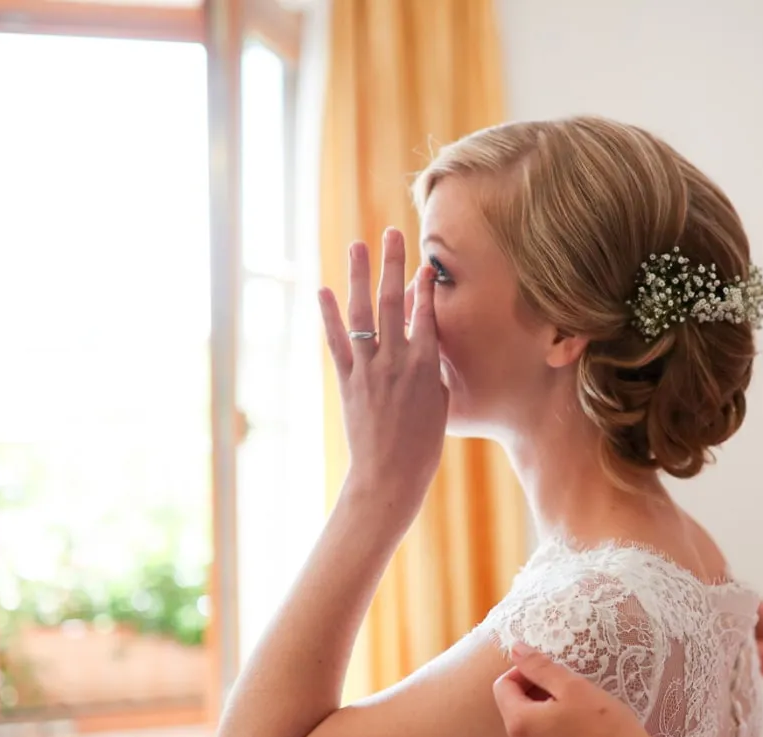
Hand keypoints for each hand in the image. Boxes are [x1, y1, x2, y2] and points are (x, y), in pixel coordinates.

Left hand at [321, 228, 446, 518]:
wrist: (389, 477)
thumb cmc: (423, 446)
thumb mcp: (440, 402)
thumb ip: (432, 366)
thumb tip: (427, 337)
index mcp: (425, 367)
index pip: (425, 313)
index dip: (424, 285)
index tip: (425, 262)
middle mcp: (394, 361)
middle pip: (393, 302)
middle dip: (392, 264)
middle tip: (392, 233)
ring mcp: (367, 370)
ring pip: (362, 314)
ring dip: (359, 276)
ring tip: (357, 245)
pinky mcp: (347, 382)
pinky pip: (337, 343)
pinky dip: (328, 316)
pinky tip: (323, 291)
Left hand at [492, 645, 682, 736]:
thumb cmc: (607, 728)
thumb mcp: (574, 687)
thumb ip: (539, 666)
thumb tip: (515, 648)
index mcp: (520, 724)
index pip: (503, 687)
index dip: (523, 672)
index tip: (550, 671)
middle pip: (515, 711)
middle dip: (536, 695)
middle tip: (570, 692)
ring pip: (531, 734)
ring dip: (546, 719)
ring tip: (579, 716)